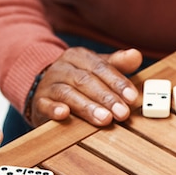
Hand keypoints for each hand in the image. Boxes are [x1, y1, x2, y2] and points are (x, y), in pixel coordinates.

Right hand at [28, 47, 142, 126]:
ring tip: (104, 119)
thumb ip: (117, 64)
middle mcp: (63, 67)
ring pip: (68, 94)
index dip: (117, 83)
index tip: (132, 98)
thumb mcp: (97, 69)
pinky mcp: (39, 101)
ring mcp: (49, 84)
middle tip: (122, 113)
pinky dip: (54, 109)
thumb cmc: (78, 80)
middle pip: (86, 81)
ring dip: (87, 107)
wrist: (44, 87)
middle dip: (106, 98)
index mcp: (79, 56)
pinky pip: (45, 104)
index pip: (101, 68)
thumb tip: (136, 55)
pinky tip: (64, 114)